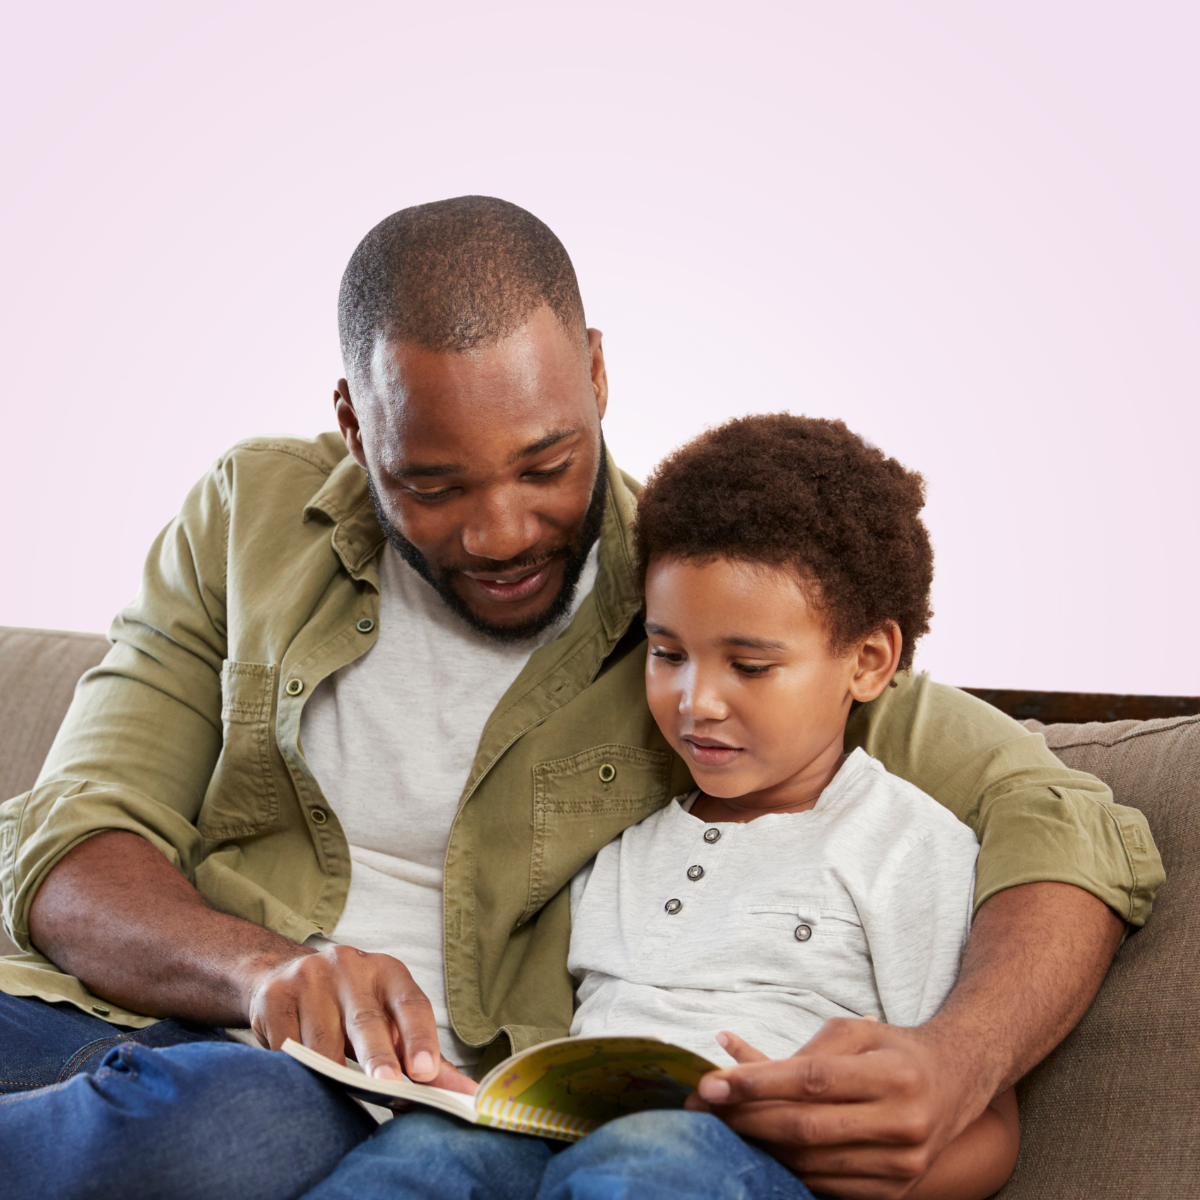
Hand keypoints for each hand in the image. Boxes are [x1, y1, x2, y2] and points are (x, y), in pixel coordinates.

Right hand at [245, 944, 476, 1093]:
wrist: (285, 974)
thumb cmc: (351, 1004)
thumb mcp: (388, 1016)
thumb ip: (422, 1054)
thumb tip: (464, 1095)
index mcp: (388, 972)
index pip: (411, 1004)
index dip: (420, 1038)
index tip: (427, 1072)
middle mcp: (350, 967)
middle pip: (367, 1020)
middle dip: (378, 1057)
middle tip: (390, 1087)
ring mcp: (309, 979)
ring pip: (322, 1039)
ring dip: (332, 1073)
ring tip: (340, 1095)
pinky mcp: (274, 997)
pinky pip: (286, 1045)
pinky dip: (297, 1069)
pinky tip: (302, 1080)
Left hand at [685, 1020, 984, 1199]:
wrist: (955, 1085)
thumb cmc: (894, 1050)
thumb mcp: (857, 1032)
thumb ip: (807, 1051)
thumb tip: (741, 1066)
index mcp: (894, 1076)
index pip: (812, 1081)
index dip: (758, 1082)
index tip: (713, 1081)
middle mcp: (903, 1124)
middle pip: (806, 1127)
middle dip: (746, 1117)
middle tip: (704, 1106)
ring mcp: (901, 1165)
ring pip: (810, 1162)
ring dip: (758, 1145)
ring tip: (722, 1125)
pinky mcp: (894, 1191)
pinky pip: (826, 1185)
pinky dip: (787, 1167)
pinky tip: (760, 1147)